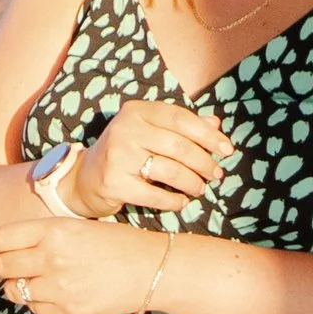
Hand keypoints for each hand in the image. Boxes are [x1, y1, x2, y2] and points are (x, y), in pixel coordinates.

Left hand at [0, 217, 171, 313]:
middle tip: (14, 266)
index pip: (0, 238)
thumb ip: (41, 236)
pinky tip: (55, 293)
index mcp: (54, 230)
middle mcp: (52, 257)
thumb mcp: (77, 227)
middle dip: (3, 266)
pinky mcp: (67, 310)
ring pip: (14, 290)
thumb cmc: (114, 243)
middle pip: (2, 266)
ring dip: (18, 286)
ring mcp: (59, 286)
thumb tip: (4, 249)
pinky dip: (38, 302)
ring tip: (35, 280)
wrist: (152, 269)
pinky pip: (35, 308)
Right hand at [66, 100, 232, 217]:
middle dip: (204, 162)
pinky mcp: (114, 183)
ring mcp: (118, 157)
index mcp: (136, 111)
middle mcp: (125, 130)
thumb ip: (182, 127)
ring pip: (170, 171)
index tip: (227, 149)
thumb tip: (216, 125)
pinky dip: (174, 201)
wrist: (85, 178)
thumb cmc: (126, 152)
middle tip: (216, 174)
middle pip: (179, 146)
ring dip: (192, 183)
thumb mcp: (150, 132)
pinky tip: (182, 202)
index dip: (208, 135)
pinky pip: (155, 195)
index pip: (181, 119)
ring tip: (200, 188)